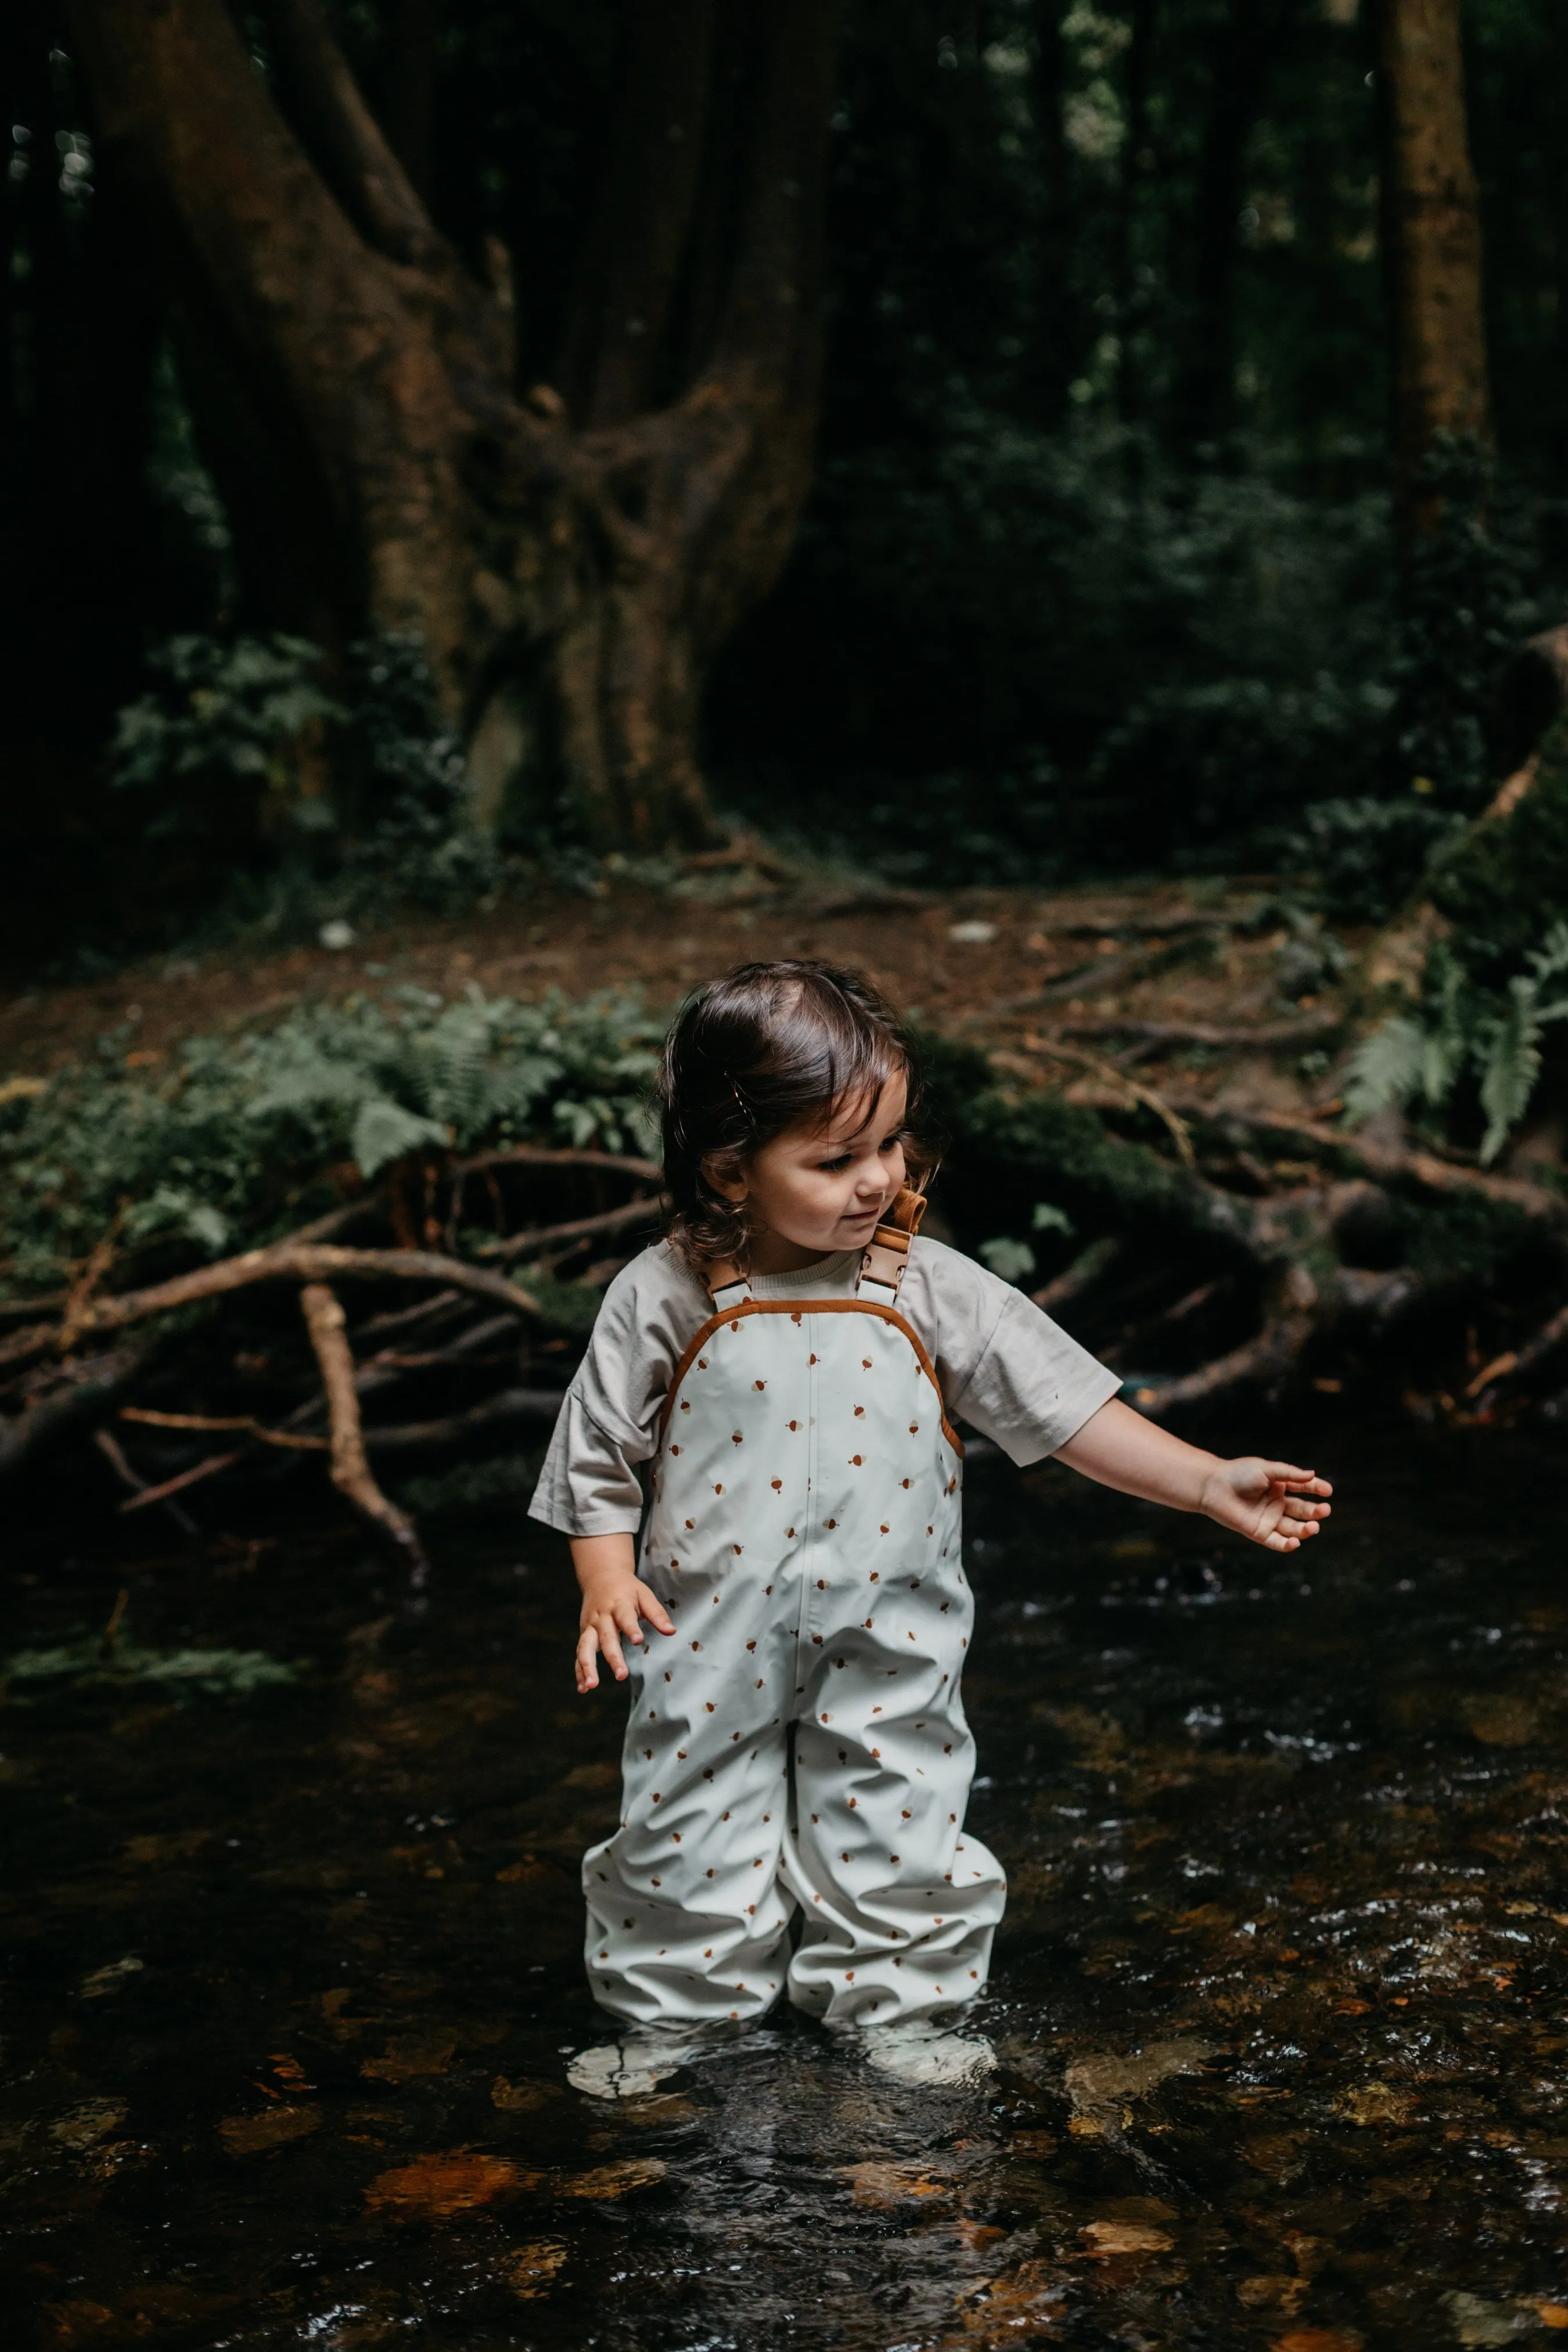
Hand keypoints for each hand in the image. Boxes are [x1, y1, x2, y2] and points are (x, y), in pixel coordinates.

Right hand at [571, 1533, 674, 1692]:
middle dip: (613, 1657)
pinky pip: (579, 1654)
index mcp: (619, 1604)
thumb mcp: (644, 1594)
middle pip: (606, 1637)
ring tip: (592, 1685)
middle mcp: (602, 1617)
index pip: (625, 1617)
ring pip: (585, 1647)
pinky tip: (583, 1688)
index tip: (638, 1640)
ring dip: (587, 1667)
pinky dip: (579, 1671)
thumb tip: (671, 1631)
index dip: (631, 1628)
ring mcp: (590, 1626)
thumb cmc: (627, 1589)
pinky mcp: (584, 1634)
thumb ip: (657, 1614)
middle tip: (621, 1675)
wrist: (600, 1577)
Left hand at [1197, 1458, 1331, 1551]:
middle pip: (1302, 1510)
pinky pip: (1277, 1542)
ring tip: (1313, 1526)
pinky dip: (1287, 1544)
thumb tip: (1313, 1475)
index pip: (1304, 1489)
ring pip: (1293, 1528)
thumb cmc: (1238, 1474)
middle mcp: (1277, 1503)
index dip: (1317, 1489)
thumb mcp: (1266, 1469)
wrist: (1213, 1487)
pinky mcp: (1259, 1533)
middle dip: (1315, 1512)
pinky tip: (1295, 1542)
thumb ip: (1289, 1474)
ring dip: (1305, 1529)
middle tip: (1324, 1510)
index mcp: (1280, 1486)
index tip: (1328, 1491)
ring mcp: (1269, 1519)